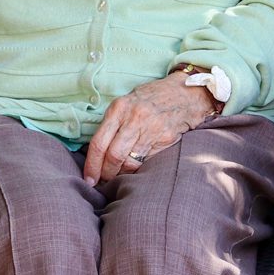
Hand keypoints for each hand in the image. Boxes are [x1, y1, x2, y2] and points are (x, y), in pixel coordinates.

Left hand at [82, 72, 219, 184]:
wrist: (185, 93)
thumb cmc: (152, 99)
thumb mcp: (127, 103)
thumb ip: (113, 124)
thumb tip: (96, 153)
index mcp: (119, 108)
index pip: (99, 143)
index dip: (91, 165)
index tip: (88, 179)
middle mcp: (134, 118)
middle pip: (113, 156)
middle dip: (106, 173)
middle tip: (103, 181)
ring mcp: (151, 128)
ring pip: (129, 162)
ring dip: (121, 174)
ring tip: (119, 174)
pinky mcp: (165, 138)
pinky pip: (146, 162)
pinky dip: (137, 169)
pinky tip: (135, 168)